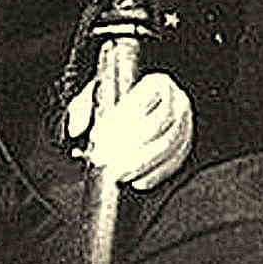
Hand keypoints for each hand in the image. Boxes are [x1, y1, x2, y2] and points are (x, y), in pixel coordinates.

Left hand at [67, 72, 193, 190]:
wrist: (144, 106)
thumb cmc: (120, 99)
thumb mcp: (99, 93)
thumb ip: (83, 108)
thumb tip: (75, 129)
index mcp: (156, 82)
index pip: (139, 102)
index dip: (117, 122)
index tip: (98, 137)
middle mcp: (176, 99)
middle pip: (154, 126)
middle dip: (126, 147)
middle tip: (105, 159)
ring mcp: (186, 123)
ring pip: (166, 147)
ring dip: (139, 164)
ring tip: (117, 173)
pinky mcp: (187, 144)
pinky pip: (175, 162)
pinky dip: (156, 174)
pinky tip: (138, 181)